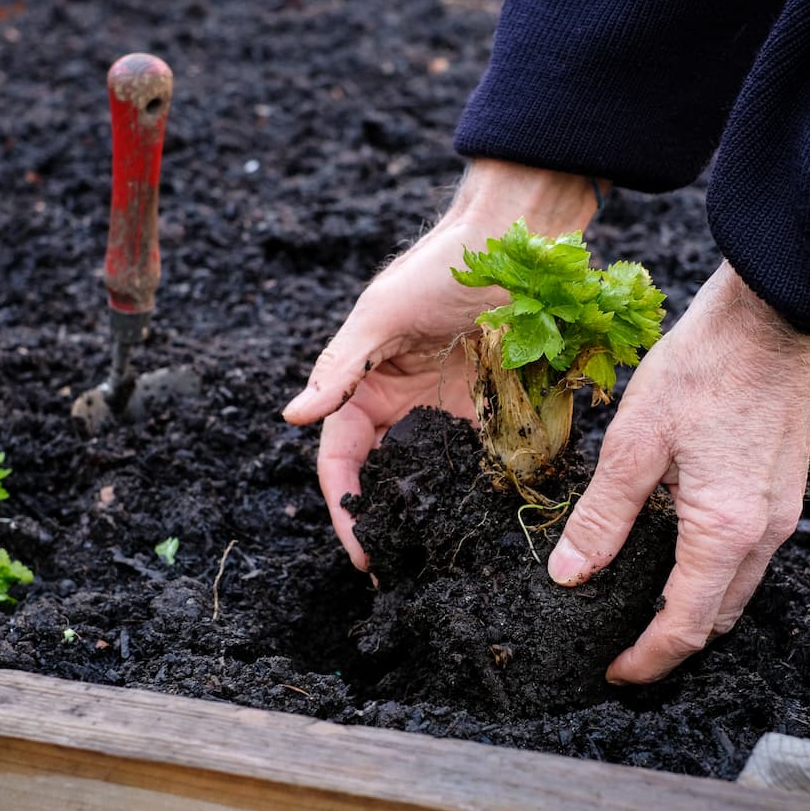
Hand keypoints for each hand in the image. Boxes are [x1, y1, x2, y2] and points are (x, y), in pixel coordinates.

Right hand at [283, 160, 600, 567]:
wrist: (517, 238)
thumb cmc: (440, 265)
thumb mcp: (382, 313)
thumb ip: (341, 366)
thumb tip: (292, 416)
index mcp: (365, 385)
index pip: (341, 457)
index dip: (345, 505)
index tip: (363, 551)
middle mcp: (404, 405)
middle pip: (383, 477)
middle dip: (384, 522)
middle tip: (399, 572)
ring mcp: (450, 412)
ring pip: (430, 477)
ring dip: (428, 516)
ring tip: (437, 564)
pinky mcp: (495, 412)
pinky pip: (481, 462)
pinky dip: (477, 493)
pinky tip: (484, 526)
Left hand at [546, 261, 809, 683]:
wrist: (773, 318)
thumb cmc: (704, 369)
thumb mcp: (635, 442)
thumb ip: (603, 515)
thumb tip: (568, 572)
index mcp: (724, 531)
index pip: (685, 627)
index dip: (647, 659)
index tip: (613, 673)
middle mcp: (764, 534)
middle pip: (717, 618)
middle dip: (671, 643)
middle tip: (622, 646)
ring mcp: (782, 513)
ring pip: (737, 589)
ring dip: (694, 608)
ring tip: (643, 605)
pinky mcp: (786, 491)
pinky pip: (750, 556)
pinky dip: (714, 574)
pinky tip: (678, 552)